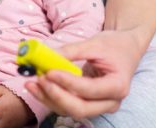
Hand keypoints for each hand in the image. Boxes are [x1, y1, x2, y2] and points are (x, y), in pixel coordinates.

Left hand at [24, 30, 143, 117]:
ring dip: (48, 98)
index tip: (50, 72)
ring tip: (30, 82)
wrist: (125, 49)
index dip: (68, 83)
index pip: (90, 90)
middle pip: (80, 108)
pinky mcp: (86, 102)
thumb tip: (46, 56)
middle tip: (39, 79)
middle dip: (56, 96)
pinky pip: (65, 105)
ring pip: (70, 110)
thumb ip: (71, 51)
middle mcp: (110, 101)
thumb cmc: (114, 45)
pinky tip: (35, 85)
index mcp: (118, 86)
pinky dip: (49, 97)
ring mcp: (98, 105)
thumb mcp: (95, 43)